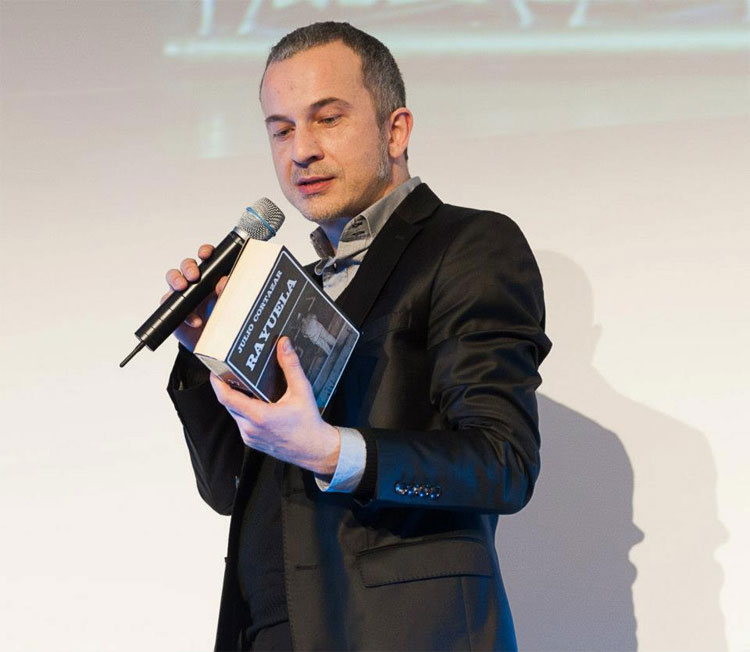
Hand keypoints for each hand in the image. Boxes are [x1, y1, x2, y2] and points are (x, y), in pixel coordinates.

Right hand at [161, 244, 226, 350]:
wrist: (216, 346)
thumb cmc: (224, 320)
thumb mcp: (230, 305)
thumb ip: (228, 292)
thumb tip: (224, 281)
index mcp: (212, 277)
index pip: (207, 258)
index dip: (205, 252)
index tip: (206, 254)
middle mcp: (196, 283)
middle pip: (186, 265)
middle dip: (188, 267)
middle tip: (194, 276)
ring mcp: (183, 295)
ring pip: (173, 279)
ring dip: (176, 280)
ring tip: (183, 288)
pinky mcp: (173, 309)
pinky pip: (169, 304)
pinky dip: (182, 312)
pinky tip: (194, 320)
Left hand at [210, 337, 340, 475]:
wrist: (315, 450)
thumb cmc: (309, 424)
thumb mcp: (302, 391)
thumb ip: (291, 366)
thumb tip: (284, 345)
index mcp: (259, 416)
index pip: (227, 398)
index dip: (216, 383)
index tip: (214, 370)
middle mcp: (250, 428)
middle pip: (228, 404)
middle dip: (227, 387)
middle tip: (230, 371)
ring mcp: (249, 437)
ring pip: (234, 413)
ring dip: (236, 399)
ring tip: (244, 384)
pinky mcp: (252, 441)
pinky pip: (241, 423)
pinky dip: (244, 411)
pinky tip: (255, 402)